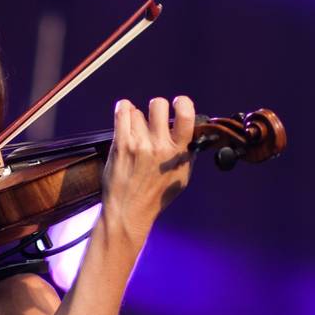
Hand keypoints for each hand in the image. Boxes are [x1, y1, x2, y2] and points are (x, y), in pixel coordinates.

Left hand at [101, 95, 195, 244]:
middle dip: (156, 108)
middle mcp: (160, 147)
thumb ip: (187, 153)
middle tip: (153, 118)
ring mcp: (139, 145)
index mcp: (179, 153)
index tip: (177, 104)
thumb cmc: (155, 197)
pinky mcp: (121, 145)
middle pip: (158, 105)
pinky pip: (122, 112)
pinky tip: (125, 115)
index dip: (182, 103)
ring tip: (136, 134)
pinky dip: (123, 110)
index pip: (186, 115)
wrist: (128, 211)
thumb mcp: (181, 177)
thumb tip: (193, 132)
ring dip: (136, 119)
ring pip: (137, 112)